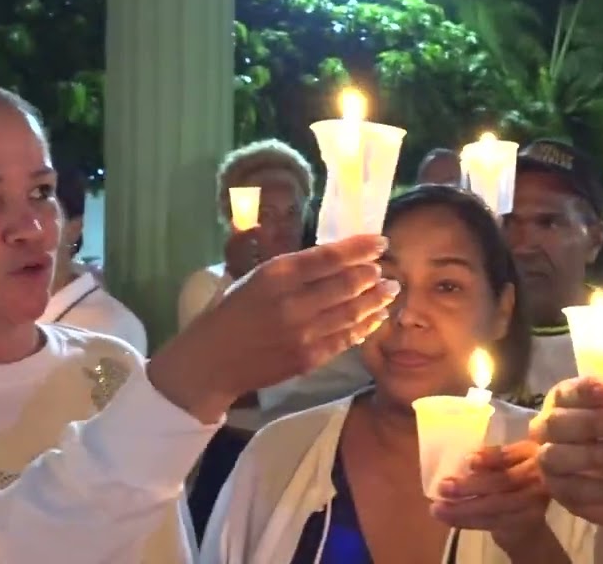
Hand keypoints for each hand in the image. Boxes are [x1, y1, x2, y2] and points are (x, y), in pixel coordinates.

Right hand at [149, 234, 396, 423]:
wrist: (212, 360)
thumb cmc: (231, 311)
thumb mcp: (252, 275)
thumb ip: (289, 263)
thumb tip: (329, 250)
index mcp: (276, 274)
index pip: (328, 257)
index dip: (360, 248)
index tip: (380, 242)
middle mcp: (293, 302)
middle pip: (346, 284)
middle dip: (372, 275)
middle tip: (385, 269)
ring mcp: (303, 333)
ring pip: (352, 312)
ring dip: (376, 300)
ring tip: (390, 290)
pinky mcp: (308, 358)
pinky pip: (345, 339)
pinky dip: (364, 326)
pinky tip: (375, 317)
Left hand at [430, 442, 566, 561]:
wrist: (530, 518)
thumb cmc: (508, 480)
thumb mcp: (502, 463)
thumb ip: (488, 460)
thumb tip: (459, 460)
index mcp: (528, 452)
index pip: (509, 454)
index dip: (490, 457)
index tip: (468, 461)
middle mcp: (537, 476)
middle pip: (502, 482)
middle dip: (469, 486)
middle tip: (442, 487)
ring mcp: (534, 502)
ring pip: (495, 505)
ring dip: (462, 508)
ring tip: (437, 509)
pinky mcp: (526, 523)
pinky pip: (493, 523)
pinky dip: (467, 521)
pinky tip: (448, 519)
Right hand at [530, 377, 602, 548]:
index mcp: (563, 405)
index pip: (563, 394)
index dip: (583, 392)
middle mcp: (547, 431)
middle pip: (554, 423)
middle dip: (590, 424)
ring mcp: (548, 463)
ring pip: (555, 457)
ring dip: (594, 455)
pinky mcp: (558, 492)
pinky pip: (573, 491)